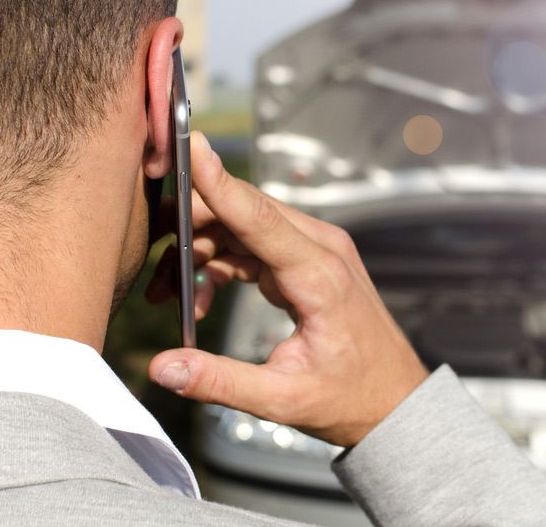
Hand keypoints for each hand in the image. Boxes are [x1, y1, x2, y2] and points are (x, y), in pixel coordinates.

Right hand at [147, 132, 427, 447]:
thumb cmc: (350, 398)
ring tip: (168, 297)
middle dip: (189, 230)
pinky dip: (219, 263)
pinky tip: (199, 300)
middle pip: (242, 212)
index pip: (259, 217)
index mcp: (319, 276)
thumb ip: (220, 381)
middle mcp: (320, 248)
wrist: (394, 400)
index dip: (220, 183)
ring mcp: (315, 249)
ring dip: (199, 251)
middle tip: (151, 268)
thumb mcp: (283, 400)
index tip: (191, 145)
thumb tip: (162, 367)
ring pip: (242, 225)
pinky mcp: (306, 259)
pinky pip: (252, 244)